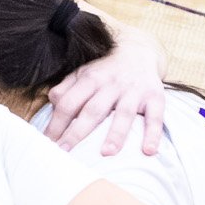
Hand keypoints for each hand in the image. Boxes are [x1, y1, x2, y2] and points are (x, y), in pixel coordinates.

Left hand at [43, 28, 167, 156]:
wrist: (139, 50)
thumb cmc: (105, 70)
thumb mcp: (82, 73)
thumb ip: (65, 88)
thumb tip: (53, 103)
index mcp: (90, 79)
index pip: (69, 103)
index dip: (57, 124)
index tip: (48, 144)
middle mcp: (112, 84)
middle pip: (93, 110)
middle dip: (78, 133)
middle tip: (65, 153)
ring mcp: (134, 90)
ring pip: (124, 113)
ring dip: (116, 134)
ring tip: (106, 153)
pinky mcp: (155, 97)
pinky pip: (155, 116)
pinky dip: (153, 134)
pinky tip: (148, 151)